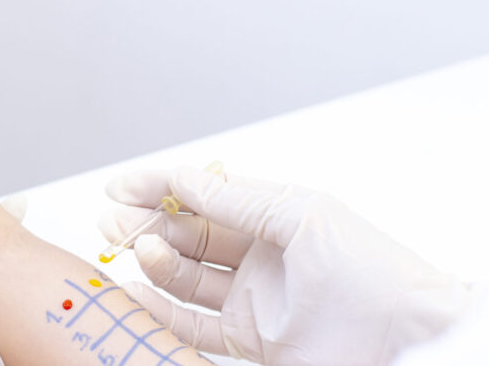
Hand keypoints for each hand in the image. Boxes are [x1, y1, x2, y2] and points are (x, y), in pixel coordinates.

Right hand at [98, 166, 474, 364]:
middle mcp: (262, 256)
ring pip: (186, 276)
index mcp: (276, 216)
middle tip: (114, 220)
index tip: (121, 187)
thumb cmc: (373, 274)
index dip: (161, 187)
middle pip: (189, 235)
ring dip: (155, 260)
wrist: (405, 342)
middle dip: (148, 222)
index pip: (206, 195)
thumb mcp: (300, 216)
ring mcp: (254, 298)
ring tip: (138, 250)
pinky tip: (136, 294)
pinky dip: (160, 310)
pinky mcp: (251, 340)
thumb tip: (183, 176)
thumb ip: (235, 198)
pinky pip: (192, 324)